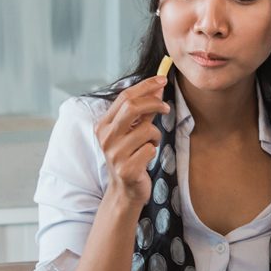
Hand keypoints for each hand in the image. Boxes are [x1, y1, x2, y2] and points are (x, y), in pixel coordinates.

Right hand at [96, 74, 169, 206]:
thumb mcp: (133, 131)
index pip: (125, 97)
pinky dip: (154, 150)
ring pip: (146, 130)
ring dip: (155, 135)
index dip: (145, 86)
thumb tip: (158, 87)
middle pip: (132, 107)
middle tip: (166, 108)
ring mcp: (114, 154)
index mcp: (104, 125)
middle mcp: (105, 137)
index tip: (162, 80)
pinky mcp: (126, 168)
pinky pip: (150, 149)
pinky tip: (146, 158)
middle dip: (154, 103)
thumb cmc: (130, 156)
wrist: (125, 191)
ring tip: (150, 144)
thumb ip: (143, 111)